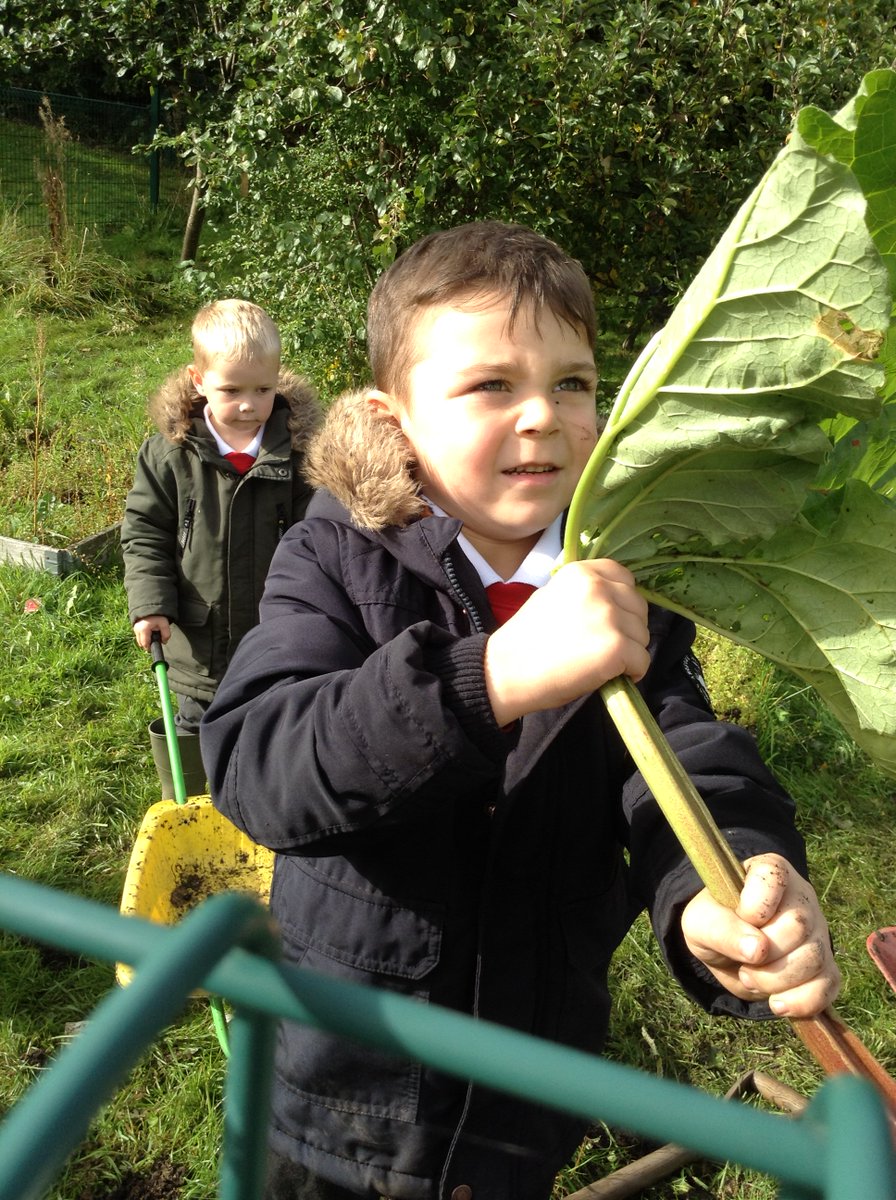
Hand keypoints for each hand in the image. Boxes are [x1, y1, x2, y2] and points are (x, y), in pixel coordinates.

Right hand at [133, 615, 170, 650]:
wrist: (151, 605)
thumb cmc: (158, 615)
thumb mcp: (164, 624)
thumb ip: (166, 634)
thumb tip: (164, 642)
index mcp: (143, 630)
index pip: (145, 644)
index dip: (150, 648)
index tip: (156, 647)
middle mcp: (137, 630)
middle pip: (141, 644)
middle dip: (148, 644)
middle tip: (156, 640)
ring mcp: (135, 628)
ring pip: (139, 640)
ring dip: (146, 640)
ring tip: (153, 635)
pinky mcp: (135, 626)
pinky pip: (138, 636)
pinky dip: (144, 636)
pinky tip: (150, 632)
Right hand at [483, 559, 649, 725]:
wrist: (507, 670)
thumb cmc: (526, 640)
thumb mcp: (552, 596)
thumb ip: (583, 592)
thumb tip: (613, 602)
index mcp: (581, 572)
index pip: (624, 577)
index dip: (622, 601)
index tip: (611, 619)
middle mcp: (599, 588)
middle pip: (639, 607)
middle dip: (628, 627)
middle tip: (604, 646)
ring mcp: (610, 617)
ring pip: (643, 636)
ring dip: (629, 651)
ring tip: (601, 662)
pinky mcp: (617, 647)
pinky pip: (642, 661)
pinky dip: (632, 673)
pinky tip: (610, 677)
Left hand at [681, 853, 840, 1017]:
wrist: (726, 949)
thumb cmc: (714, 923)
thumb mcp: (701, 922)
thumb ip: (722, 929)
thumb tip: (757, 950)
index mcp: (767, 872)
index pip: (773, 877)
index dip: (754, 907)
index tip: (740, 919)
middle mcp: (800, 896)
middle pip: (798, 925)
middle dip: (765, 955)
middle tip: (743, 963)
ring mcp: (818, 930)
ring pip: (816, 958)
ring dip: (778, 981)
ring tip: (752, 978)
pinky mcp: (826, 963)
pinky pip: (829, 985)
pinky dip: (803, 1001)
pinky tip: (777, 1004)